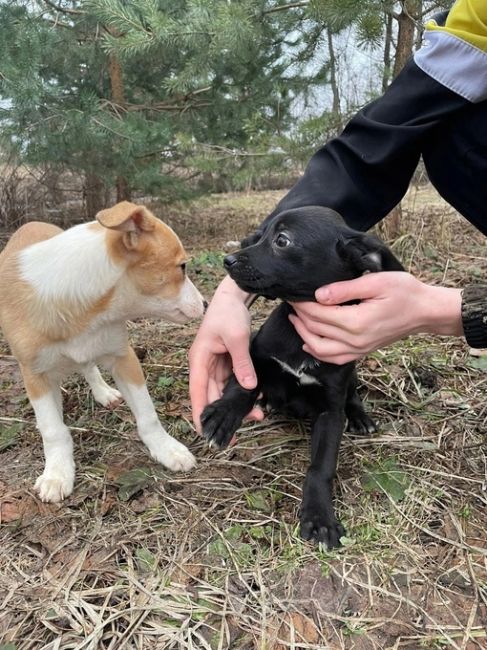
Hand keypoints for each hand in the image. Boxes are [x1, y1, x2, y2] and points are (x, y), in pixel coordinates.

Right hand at [189, 276, 263, 432]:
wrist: (234, 295)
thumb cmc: (228, 312)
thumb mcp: (237, 338)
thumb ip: (242, 363)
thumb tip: (248, 387)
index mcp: (199, 360)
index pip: (197, 392)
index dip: (200, 413)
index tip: (204, 432)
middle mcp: (205, 366)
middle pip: (211, 396)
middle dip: (223, 414)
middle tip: (235, 434)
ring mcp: (216, 365)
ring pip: (223, 391)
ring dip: (236, 404)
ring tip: (255, 415)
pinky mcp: (227, 362)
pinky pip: (232, 382)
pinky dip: (242, 391)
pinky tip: (255, 400)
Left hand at [289, 272, 462, 364]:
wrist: (425, 311)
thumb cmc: (404, 291)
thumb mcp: (376, 282)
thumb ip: (345, 289)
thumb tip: (319, 295)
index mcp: (357, 322)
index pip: (317, 314)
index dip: (301, 304)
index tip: (293, 293)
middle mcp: (355, 340)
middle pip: (315, 330)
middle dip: (299, 315)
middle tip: (291, 301)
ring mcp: (359, 349)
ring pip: (320, 350)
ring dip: (303, 334)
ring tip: (294, 318)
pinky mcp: (362, 352)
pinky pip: (334, 358)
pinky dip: (317, 351)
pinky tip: (308, 342)